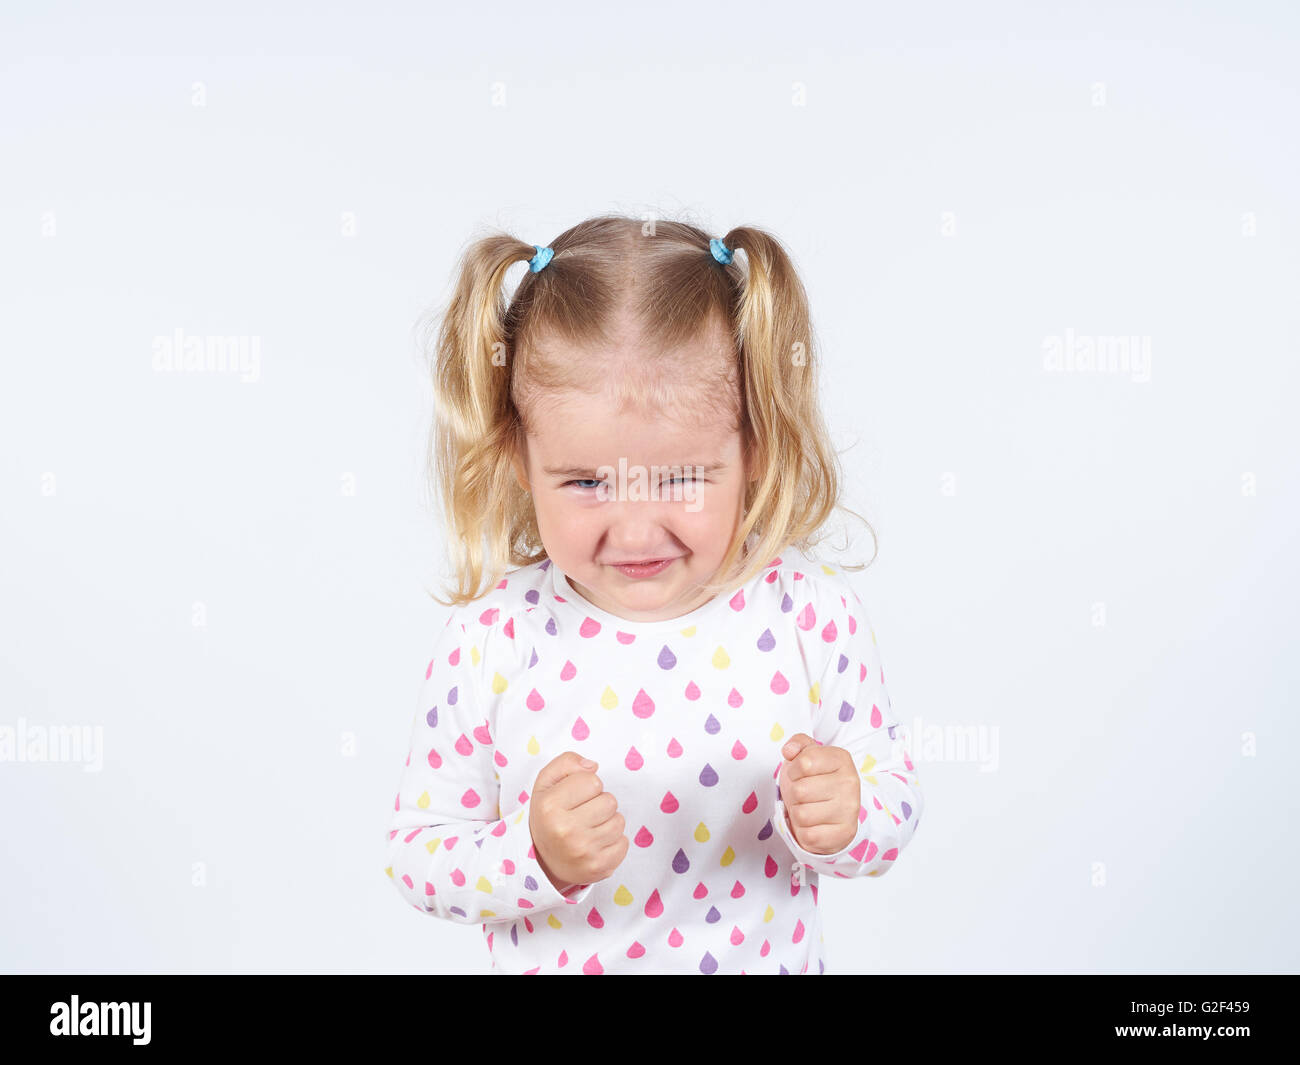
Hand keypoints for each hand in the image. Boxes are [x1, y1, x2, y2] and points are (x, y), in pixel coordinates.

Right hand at [528, 751, 628, 892]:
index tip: (574, 797)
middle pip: (609, 801)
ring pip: (619, 821)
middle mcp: (565, 830)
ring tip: (590, 828)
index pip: (593, 780)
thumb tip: (593, 766)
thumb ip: (566, 763)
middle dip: (599, 803)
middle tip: (583, 814)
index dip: (586, 785)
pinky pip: (624, 843)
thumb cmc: (549, 816)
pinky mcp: (599, 868)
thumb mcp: (546, 783)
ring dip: (608, 822)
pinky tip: (596, 843)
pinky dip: (614, 842)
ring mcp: (583, 851)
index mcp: (550, 806)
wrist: (543, 861)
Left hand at [779, 734, 860, 854]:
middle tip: (805, 795)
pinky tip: (814, 824)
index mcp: (841, 759)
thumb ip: (797, 744)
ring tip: (809, 808)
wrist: (833, 813)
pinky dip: (804, 832)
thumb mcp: (806, 756)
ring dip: (798, 813)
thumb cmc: (815, 781)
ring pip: (802, 814)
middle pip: (800, 790)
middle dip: (795, 794)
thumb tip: (789, 750)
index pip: (804, 762)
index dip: (794, 770)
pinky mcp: (844, 834)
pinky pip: (808, 835)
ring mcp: (850, 810)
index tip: (800, 774)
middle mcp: (850, 783)